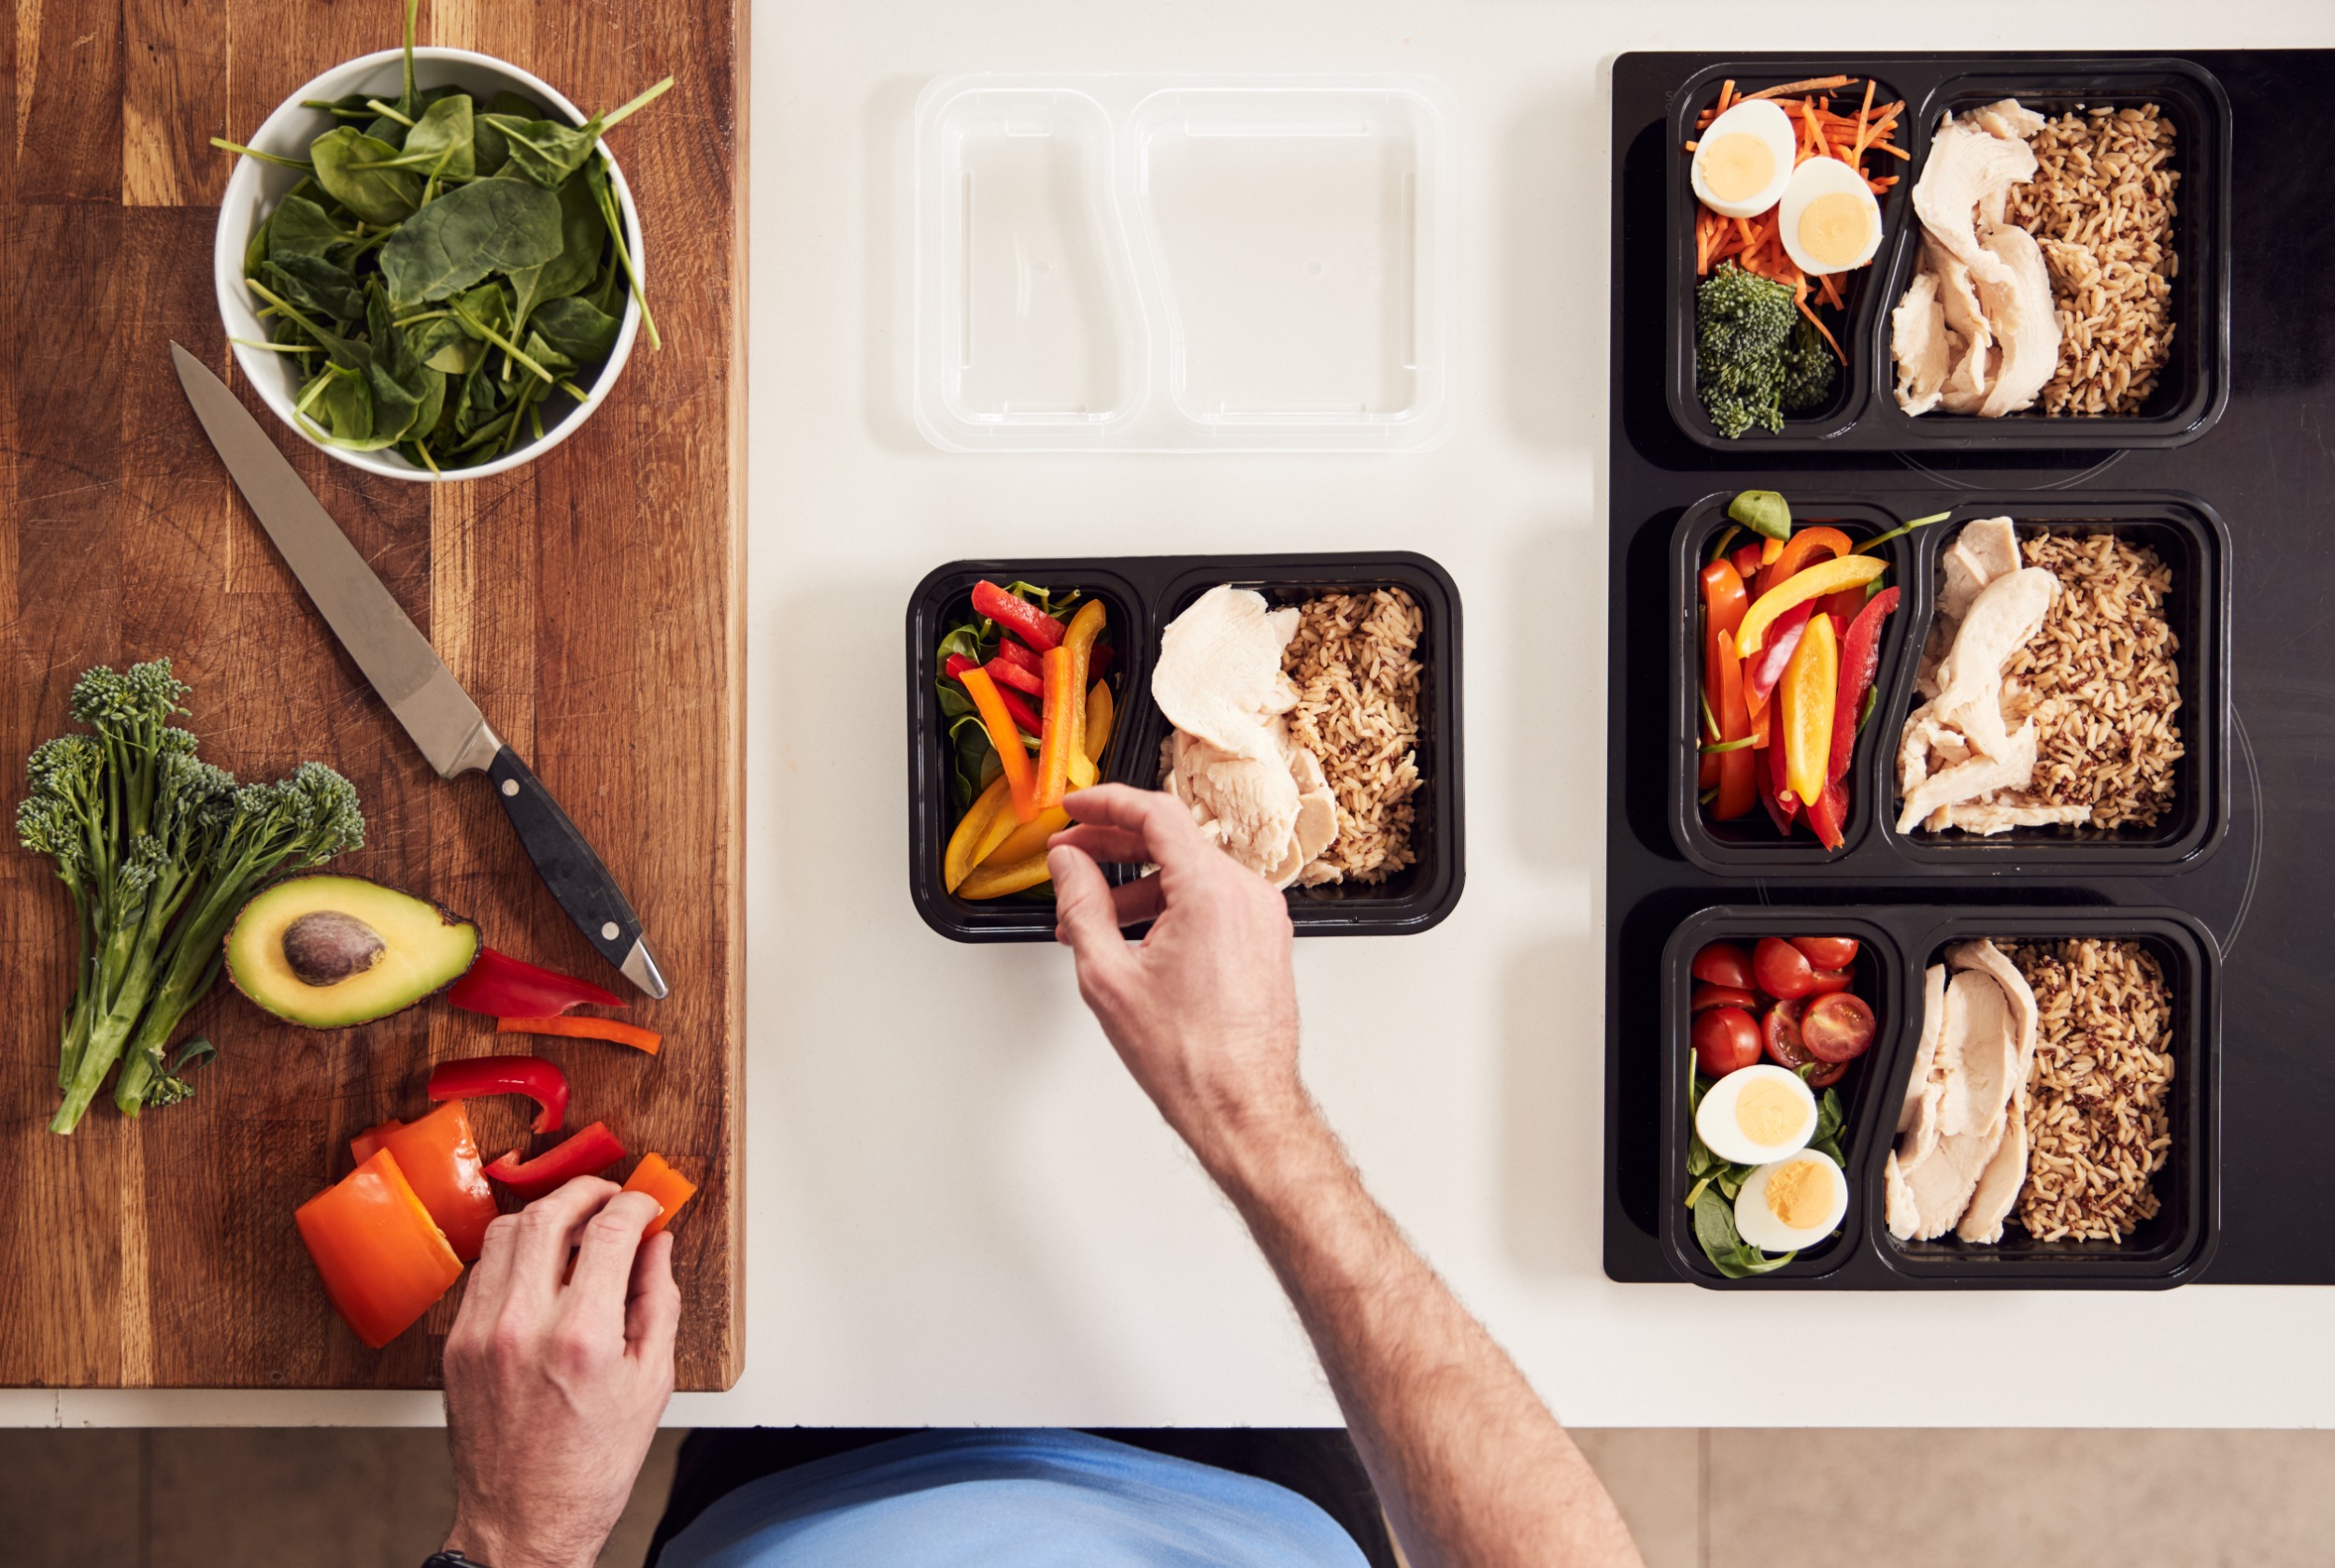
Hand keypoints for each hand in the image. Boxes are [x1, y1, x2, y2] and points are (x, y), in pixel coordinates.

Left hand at [441, 1177, 679, 1567]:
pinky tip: (539, 1266)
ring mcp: (480, 1333)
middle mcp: (523, 1326)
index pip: (609, 1231)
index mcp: (581, 1337)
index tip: (646, 1206)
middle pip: (548, 1214)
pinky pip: (481, 1271)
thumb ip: (657, 1301)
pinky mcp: (455, 1345)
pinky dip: (513, 1253)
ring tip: (575, 1225)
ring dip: (545, 1214)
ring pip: (504, 1232)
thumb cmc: (591, 1466)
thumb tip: (656, 1246)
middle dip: (587, 1191)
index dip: (635, 1204)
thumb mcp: (651, 1382)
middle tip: (611, 1197)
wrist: (525, 1522)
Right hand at [1048, 783, 1316, 1180]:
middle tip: (1069, 857)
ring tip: (1091, 918)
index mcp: (1213, 892)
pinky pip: (1212, 902)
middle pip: (1173, 840)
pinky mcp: (1265, 939)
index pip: (1156, 813)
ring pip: (1190, 874)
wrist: (1243, 1108)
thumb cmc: (1191, 1058)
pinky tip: (1132, 937)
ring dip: (1136, 885)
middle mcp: (1247, 894)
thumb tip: (1068, 864)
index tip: (1074, 807)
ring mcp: (1262, 917)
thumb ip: (1081, 905)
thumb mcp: (1109, 975)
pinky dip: (1169, 907)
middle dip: (1113, 846)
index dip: (1106, 803)